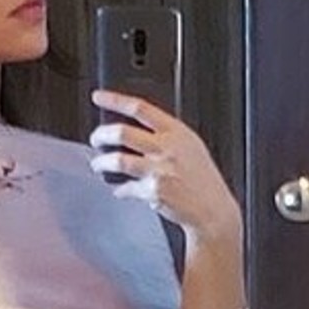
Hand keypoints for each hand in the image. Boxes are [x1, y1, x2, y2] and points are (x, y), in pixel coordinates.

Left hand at [89, 90, 240, 242]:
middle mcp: (166, 148)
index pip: (140, 108)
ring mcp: (159, 170)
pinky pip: (126, 188)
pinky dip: (120, 190)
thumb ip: (167, 136)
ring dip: (102, 162)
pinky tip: (120, 190)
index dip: (115, 100)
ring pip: (118, 160)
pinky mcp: (153, 192)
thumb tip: (138, 129)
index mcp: (176, 132)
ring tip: (98, 164)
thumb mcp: (190, 147)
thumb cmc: (202, 180)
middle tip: (95, 139)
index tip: (99, 97)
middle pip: (123, 132)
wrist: (212, 210)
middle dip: (102, 134)